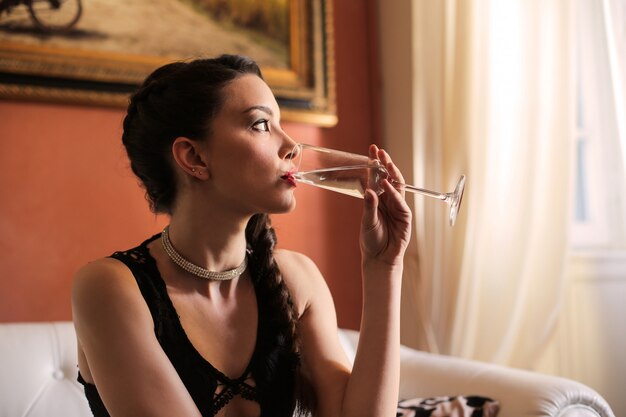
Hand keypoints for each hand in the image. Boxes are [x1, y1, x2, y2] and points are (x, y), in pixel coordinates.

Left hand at [360, 144, 411, 266]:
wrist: (380, 259)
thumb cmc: (371, 240)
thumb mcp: (367, 221)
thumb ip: (369, 206)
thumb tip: (369, 190)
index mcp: (378, 199)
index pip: (377, 177)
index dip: (376, 163)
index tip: (372, 149)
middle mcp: (388, 200)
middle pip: (389, 178)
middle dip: (386, 164)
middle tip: (381, 151)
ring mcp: (398, 208)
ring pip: (397, 187)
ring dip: (392, 174)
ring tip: (385, 164)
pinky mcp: (405, 217)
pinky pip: (400, 202)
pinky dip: (394, 193)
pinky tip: (387, 185)